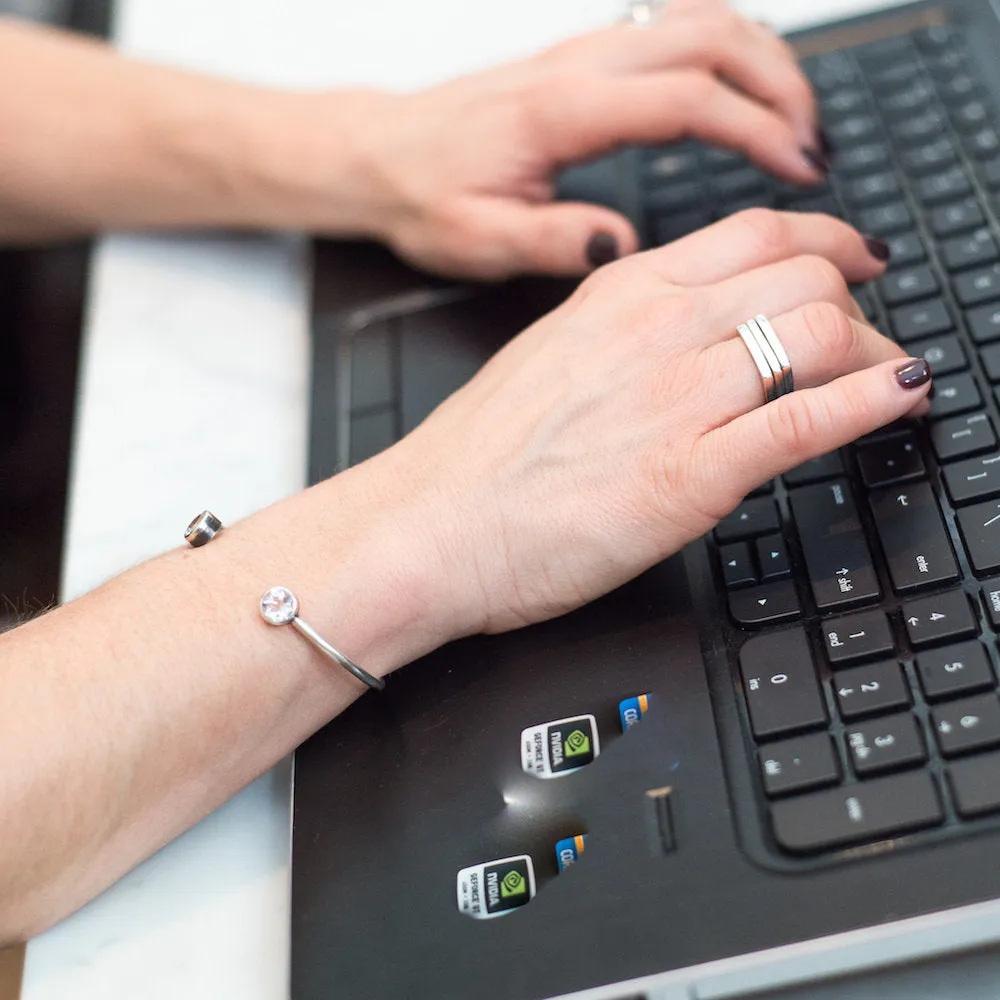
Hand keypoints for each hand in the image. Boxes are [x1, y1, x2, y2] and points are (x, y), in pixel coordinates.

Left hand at [342, 0, 826, 278]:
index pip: (687, 100)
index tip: (800, 169)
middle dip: (781, 87)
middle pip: (712, 38)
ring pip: (700, 20)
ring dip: (761, 61)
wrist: (381, 156)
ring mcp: (583, 54)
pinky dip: (725, 50)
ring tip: (796, 122)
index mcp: (562, 112)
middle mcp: (579, 67)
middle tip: (815, 148)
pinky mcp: (583, 61)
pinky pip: (673, 28)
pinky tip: (743, 88)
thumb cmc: (424, 196)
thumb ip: (551, 240)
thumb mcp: (478, 239)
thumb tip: (619, 247)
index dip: (757, 130)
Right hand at [378, 211, 929, 638]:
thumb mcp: (554, 359)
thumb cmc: (476, 459)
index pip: (757, 232)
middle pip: (806, 270)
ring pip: (822, 332)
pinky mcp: (690, 475)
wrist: (427, 527)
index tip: (851, 265)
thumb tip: (693, 339)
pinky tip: (900, 400)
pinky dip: (874, 402)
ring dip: (877, 353)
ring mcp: (676, 398)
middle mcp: (655, 329)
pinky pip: (808, 420)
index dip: (827, 242)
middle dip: (859, 300)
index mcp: (620, 293)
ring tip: (887, 380)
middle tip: (869, 337)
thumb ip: (628, 336)